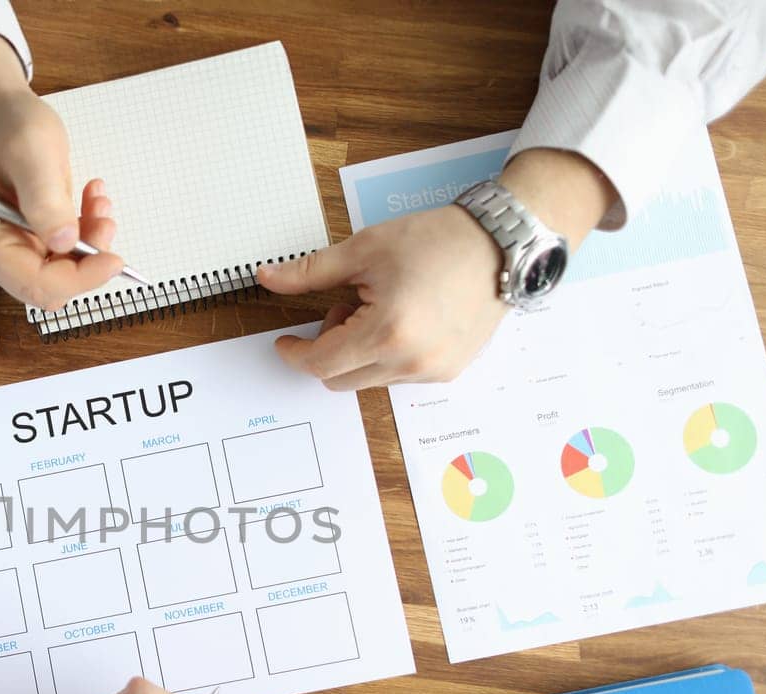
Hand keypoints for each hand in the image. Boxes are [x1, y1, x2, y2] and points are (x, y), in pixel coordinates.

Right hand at [0, 31, 122, 309]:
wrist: (1, 114)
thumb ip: (45, 199)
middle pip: (49, 286)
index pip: (33, 282)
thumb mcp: (31, 152)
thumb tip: (64, 241)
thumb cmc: (7, 127)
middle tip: (105, 219)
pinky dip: (87, 233)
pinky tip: (91, 202)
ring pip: (64, 273)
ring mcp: (12, 250)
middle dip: (86, 260)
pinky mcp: (32, 243)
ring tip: (97, 201)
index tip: (112, 259)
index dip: (77, 278)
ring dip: (90, 242)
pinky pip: (68, 255)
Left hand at [257, 148, 616, 388]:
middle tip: (345, 306)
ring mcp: (432, 372)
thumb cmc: (435, 241)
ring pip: (368, 380)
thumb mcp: (364, 250)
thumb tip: (265, 278)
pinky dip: (385, 356)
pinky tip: (402, 320)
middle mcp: (410, 362)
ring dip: (358, 352)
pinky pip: (397, 378)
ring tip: (378, 308)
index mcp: (385, 332)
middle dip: (329, 348)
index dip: (296, 353)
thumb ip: (309, 272)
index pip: (320, 363)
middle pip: (339, 379)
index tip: (286, 341)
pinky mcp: (447, 373)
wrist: (499, 245)